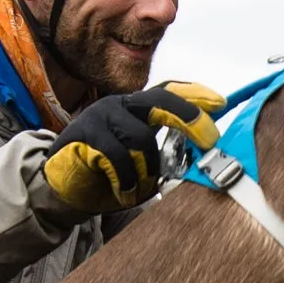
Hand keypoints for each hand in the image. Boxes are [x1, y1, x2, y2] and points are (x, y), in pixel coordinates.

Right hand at [38, 81, 226, 215]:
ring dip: (147, 169)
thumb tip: (202, 155)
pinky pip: (117, 157)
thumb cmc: (107, 172)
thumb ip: (164, 150)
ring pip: (141, 138)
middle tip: (210, 140)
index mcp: (136, 107)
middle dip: (189, 118)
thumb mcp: (139, 157)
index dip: (195, 96)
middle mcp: (120, 105)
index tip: (221, 103)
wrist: (62, 184)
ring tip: (140, 186)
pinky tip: (123, 191)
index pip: (169, 91)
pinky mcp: (84, 134)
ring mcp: (101, 116)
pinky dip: (126, 179)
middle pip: (161, 101)